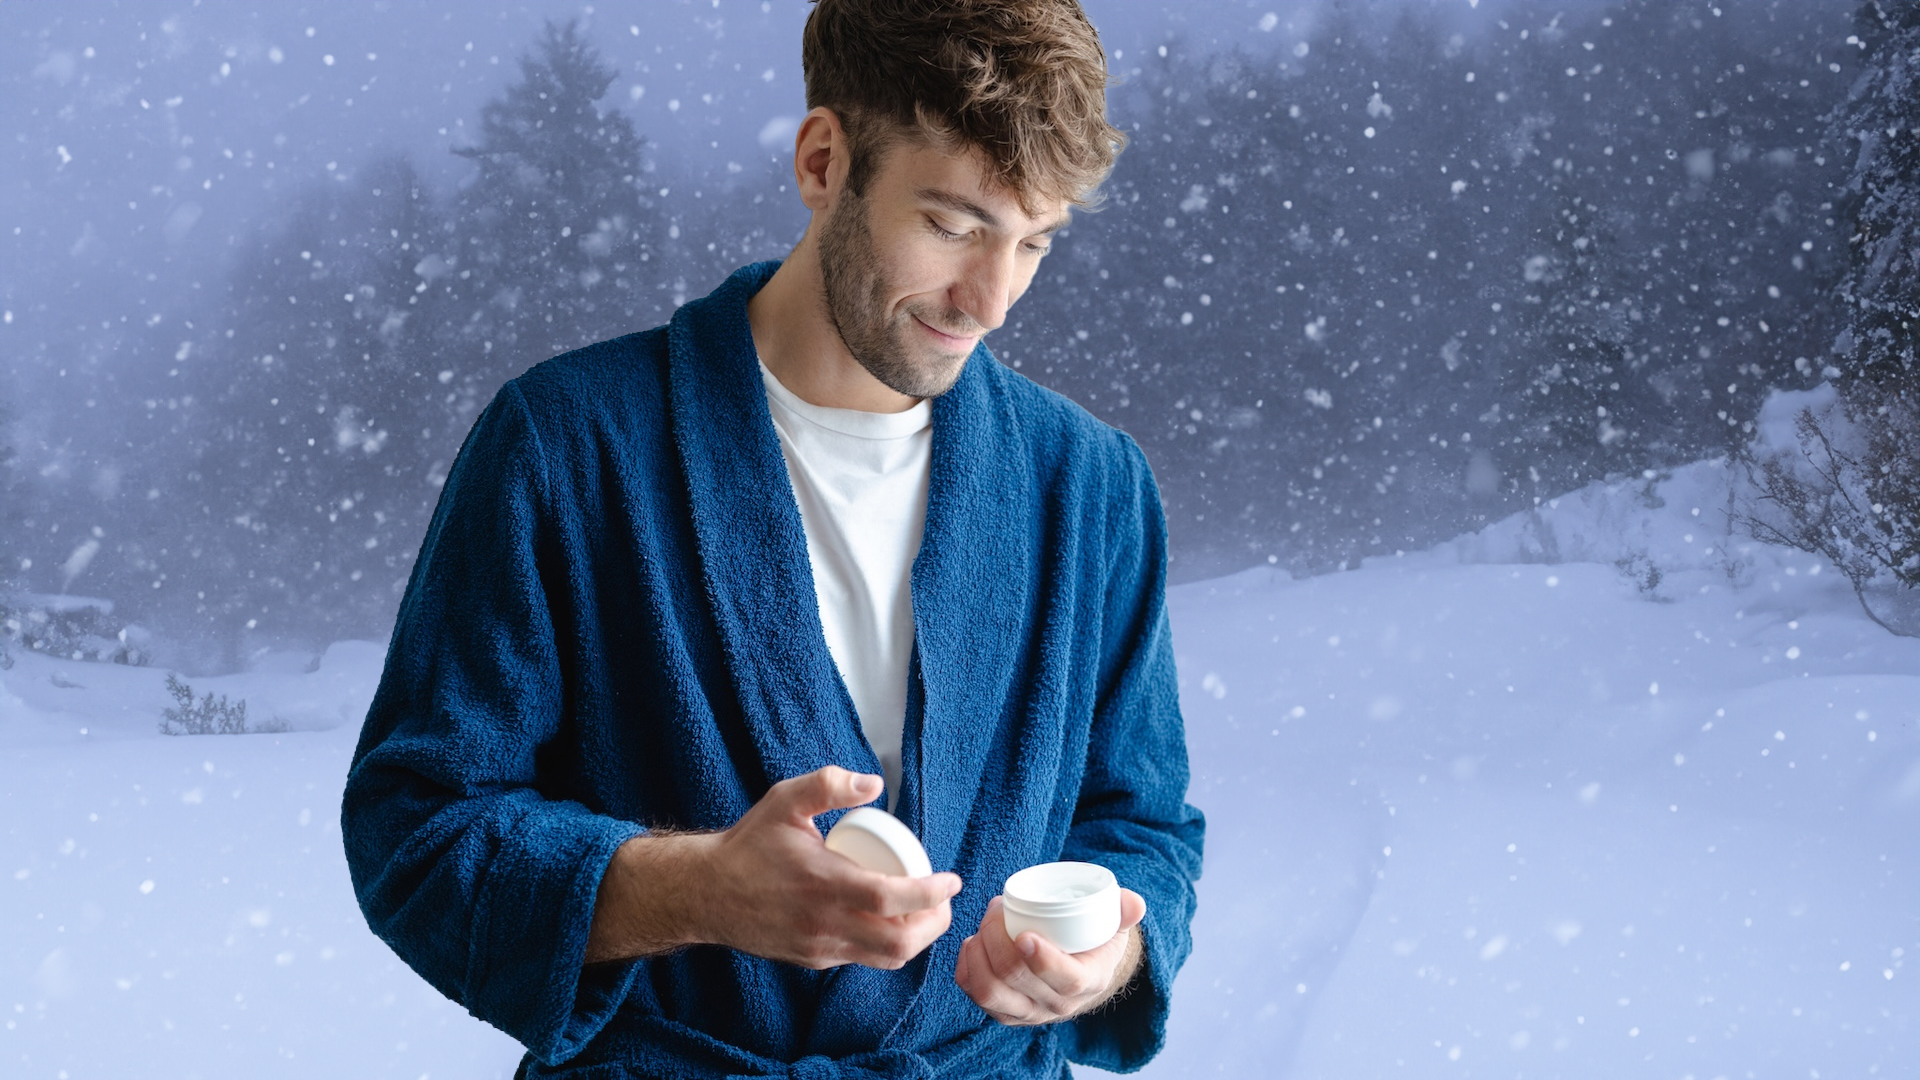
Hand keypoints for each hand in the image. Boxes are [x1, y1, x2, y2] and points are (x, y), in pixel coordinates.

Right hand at [586, 766, 960, 968]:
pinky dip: (885, 944)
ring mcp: (819, 947)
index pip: (892, 899)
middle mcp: (825, 923)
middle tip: (943, 900)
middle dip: (933, 924)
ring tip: (924, 913)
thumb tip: (874, 783)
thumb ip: (828, 784)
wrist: (707, 892)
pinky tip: (888, 921)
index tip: (951, 880)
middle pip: (898, 941)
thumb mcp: (784, 800)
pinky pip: (861, 958)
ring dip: (914, 939)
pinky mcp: (813, 960)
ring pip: (884, 958)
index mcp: (823, 884)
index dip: (930, 893)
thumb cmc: (750, 845)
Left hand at [954, 889, 1145, 1024]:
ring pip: (990, 992)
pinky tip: (972, 943)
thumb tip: (1133, 903)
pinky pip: (974, 994)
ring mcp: (1027, 1012)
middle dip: (997, 938)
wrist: (1080, 972)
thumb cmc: (1094, 941)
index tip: (1025, 934)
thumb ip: (1124, 911)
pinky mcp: (1003, 1012)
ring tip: (983, 924)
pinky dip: (966, 967)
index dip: (1043, 960)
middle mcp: (1056, 1005)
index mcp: (1087, 982)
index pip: (1065, 980)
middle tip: (998, 906)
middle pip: (1016, 979)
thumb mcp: (1114, 926)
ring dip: (979, 953)